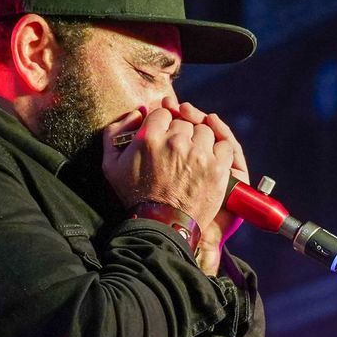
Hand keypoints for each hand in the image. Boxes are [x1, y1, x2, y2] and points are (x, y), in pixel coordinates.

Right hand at [101, 101, 237, 273]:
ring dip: (201, 139)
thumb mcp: (111, 165)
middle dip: (181, 132)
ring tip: (193, 155)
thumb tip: (138, 111)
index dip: (165, 122)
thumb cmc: (134, 196)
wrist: (161, 226)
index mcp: (149, 137)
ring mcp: (199, 155)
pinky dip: (220, 149)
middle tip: (178, 149)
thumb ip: (116, 132)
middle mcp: (175, 142)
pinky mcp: (218, 168)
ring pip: (205, 131)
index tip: (165, 134)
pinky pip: (225, 145)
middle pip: (185, 121)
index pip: (164, 113)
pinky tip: (212, 157)